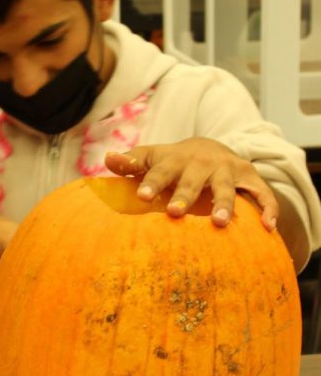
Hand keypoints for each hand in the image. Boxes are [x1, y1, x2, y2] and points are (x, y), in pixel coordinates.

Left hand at [104, 137, 278, 229]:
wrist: (210, 149)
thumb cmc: (171, 161)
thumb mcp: (150, 158)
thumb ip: (129, 163)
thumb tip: (107, 159)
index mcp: (174, 159)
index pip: (160, 170)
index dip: (152, 182)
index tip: (142, 196)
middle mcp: (202, 162)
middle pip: (192, 180)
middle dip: (185, 195)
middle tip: (175, 212)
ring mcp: (227, 170)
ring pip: (226, 188)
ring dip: (224, 204)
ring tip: (219, 223)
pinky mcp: (250, 179)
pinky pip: (262, 194)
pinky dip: (268, 208)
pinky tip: (268, 227)